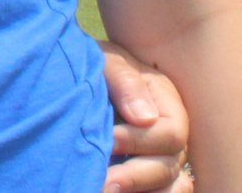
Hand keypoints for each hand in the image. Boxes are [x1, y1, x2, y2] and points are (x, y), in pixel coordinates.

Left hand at [98, 38, 191, 192]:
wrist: (70, 75)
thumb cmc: (92, 64)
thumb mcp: (106, 62)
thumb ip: (125, 81)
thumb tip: (145, 118)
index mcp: (166, 102)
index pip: (171, 133)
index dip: (140, 140)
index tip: (109, 139)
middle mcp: (169, 134)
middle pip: (168, 166)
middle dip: (135, 176)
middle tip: (104, 182)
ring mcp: (160, 156)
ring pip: (169, 186)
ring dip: (140, 190)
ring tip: (107, 190)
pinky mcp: (144, 173)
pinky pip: (161, 192)